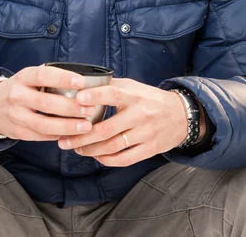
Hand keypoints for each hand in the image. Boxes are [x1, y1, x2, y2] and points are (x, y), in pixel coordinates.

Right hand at [0, 65, 96, 140]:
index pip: (43, 76)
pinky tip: (73, 135)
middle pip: (46, 103)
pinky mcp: (18, 132)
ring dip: (67, 126)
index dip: (63, 78)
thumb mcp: (29, 76)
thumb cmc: (20, 88)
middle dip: (71, 107)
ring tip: (86, 126)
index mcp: (22, 77)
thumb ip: (49, 76)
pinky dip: (59, 136)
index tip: (81, 82)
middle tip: (89, 109)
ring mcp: (16, 116)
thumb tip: (80, 79)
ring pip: (44, 125)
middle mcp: (17, 96)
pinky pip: (41, 136)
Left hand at [57, 78, 202, 166]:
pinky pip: (125, 159)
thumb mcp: (133, 86)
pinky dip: (107, 159)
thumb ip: (111, 87)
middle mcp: (140, 114)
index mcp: (134, 95)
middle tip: (63, 138)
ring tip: (75, 147)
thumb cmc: (150, 98)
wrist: (182, 115)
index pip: (113, 94)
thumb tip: (82, 84)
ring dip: (90, 149)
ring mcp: (146, 134)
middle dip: (81, 135)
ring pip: (113, 146)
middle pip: (107, 129)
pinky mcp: (150, 149)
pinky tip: (95, 156)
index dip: (95, 96)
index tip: (77, 99)